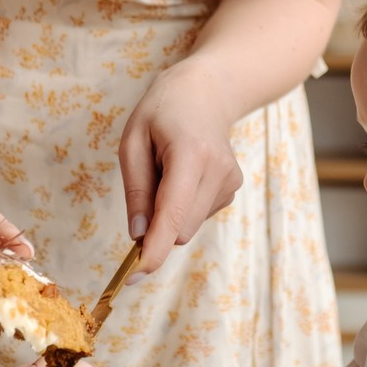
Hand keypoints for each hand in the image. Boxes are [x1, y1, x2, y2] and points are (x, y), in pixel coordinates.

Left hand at [118, 61, 242, 273]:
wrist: (206, 91)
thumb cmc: (162, 111)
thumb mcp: (133, 140)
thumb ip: (136, 189)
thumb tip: (138, 235)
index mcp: (191, 154)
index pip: (173, 215)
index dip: (153, 250)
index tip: (135, 275)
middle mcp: (218, 171)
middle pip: (179, 229)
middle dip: (154, 226)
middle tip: (145, 184)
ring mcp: (230, 181)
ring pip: (187, 227)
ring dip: (168, 213)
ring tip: (167, 170)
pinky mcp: (233, 188)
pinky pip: (196, 216)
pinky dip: (182, 206)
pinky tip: (183, 174)